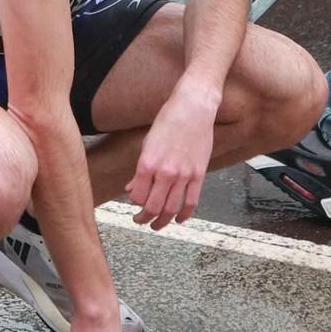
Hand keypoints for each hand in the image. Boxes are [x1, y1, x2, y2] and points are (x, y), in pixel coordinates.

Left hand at [127, 89, 215, 228]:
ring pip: (172, 209)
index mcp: (148, 163)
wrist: (194, 107)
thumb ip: (140, 169)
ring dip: (162, 221)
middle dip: (145, 218)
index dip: (134, 203)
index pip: (137, 196)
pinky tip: (179, 219)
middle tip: (141, 220)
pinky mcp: (199, 174)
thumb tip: (131, 187)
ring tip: (157, 224)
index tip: (134, 204)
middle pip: (153, 207)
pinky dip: (184, 215)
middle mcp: (165, 171)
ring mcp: (184, 174)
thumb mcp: (148, 143)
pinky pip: (191, 202)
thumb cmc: (169, 120)